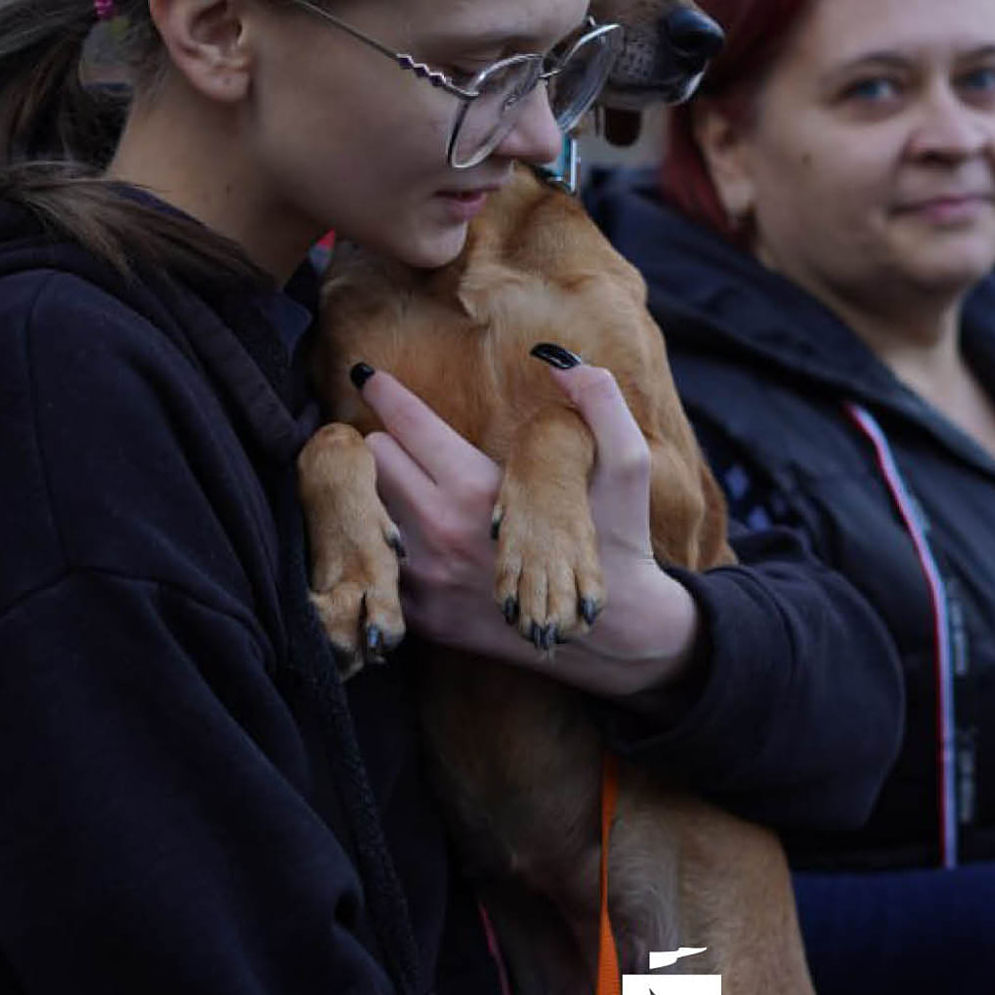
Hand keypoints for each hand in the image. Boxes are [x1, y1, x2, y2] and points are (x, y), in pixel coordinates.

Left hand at [355, 364, 697, 697]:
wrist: (615, 637)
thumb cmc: (619, 539)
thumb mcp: (627, 463)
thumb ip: (599, 401)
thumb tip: (559, 358)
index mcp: (478, 489)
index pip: (404, 423)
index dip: (385, 390)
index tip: (368, 373)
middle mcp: (441, 533)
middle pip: (372, 461)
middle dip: (388, 443)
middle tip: (404, 440)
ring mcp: (427, 580)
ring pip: (367, 512)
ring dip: (383, 494)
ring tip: (405, 485)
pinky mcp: (424, 617)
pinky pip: (382, 563)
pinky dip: (392, 545)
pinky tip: (417, 536)